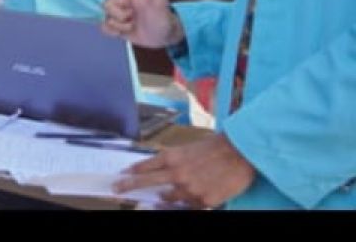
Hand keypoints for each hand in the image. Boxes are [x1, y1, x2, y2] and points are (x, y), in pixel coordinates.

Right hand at [73, 0, 181, 48]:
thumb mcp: (160, 2)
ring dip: (121, 25)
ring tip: (134, 25)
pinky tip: (127, 32)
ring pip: (106, 19)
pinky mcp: (115, 26)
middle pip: (105, 5)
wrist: (164, 36)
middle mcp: (118, 0)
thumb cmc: (163, 17)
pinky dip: (115, 33)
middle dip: (120, 14)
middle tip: (136, 17)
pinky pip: (105, 29)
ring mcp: (116, 14)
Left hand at [113, 133, 256, 208]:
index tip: (121, 176)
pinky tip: (186, 200)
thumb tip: (157, 169)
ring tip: (165, 197)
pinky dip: (185, 204)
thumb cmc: (214, 148)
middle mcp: (176, 173)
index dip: (131, 172)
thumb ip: (172, 160)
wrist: (239, 153)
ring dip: (164, 199)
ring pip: (167, 200)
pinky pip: (188, 207)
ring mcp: (188, 189)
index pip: (144, 166)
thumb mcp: (187, 149)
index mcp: (171, 157)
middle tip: (116, 189)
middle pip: (145, 182)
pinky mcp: (203, 201)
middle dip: (128, 186)